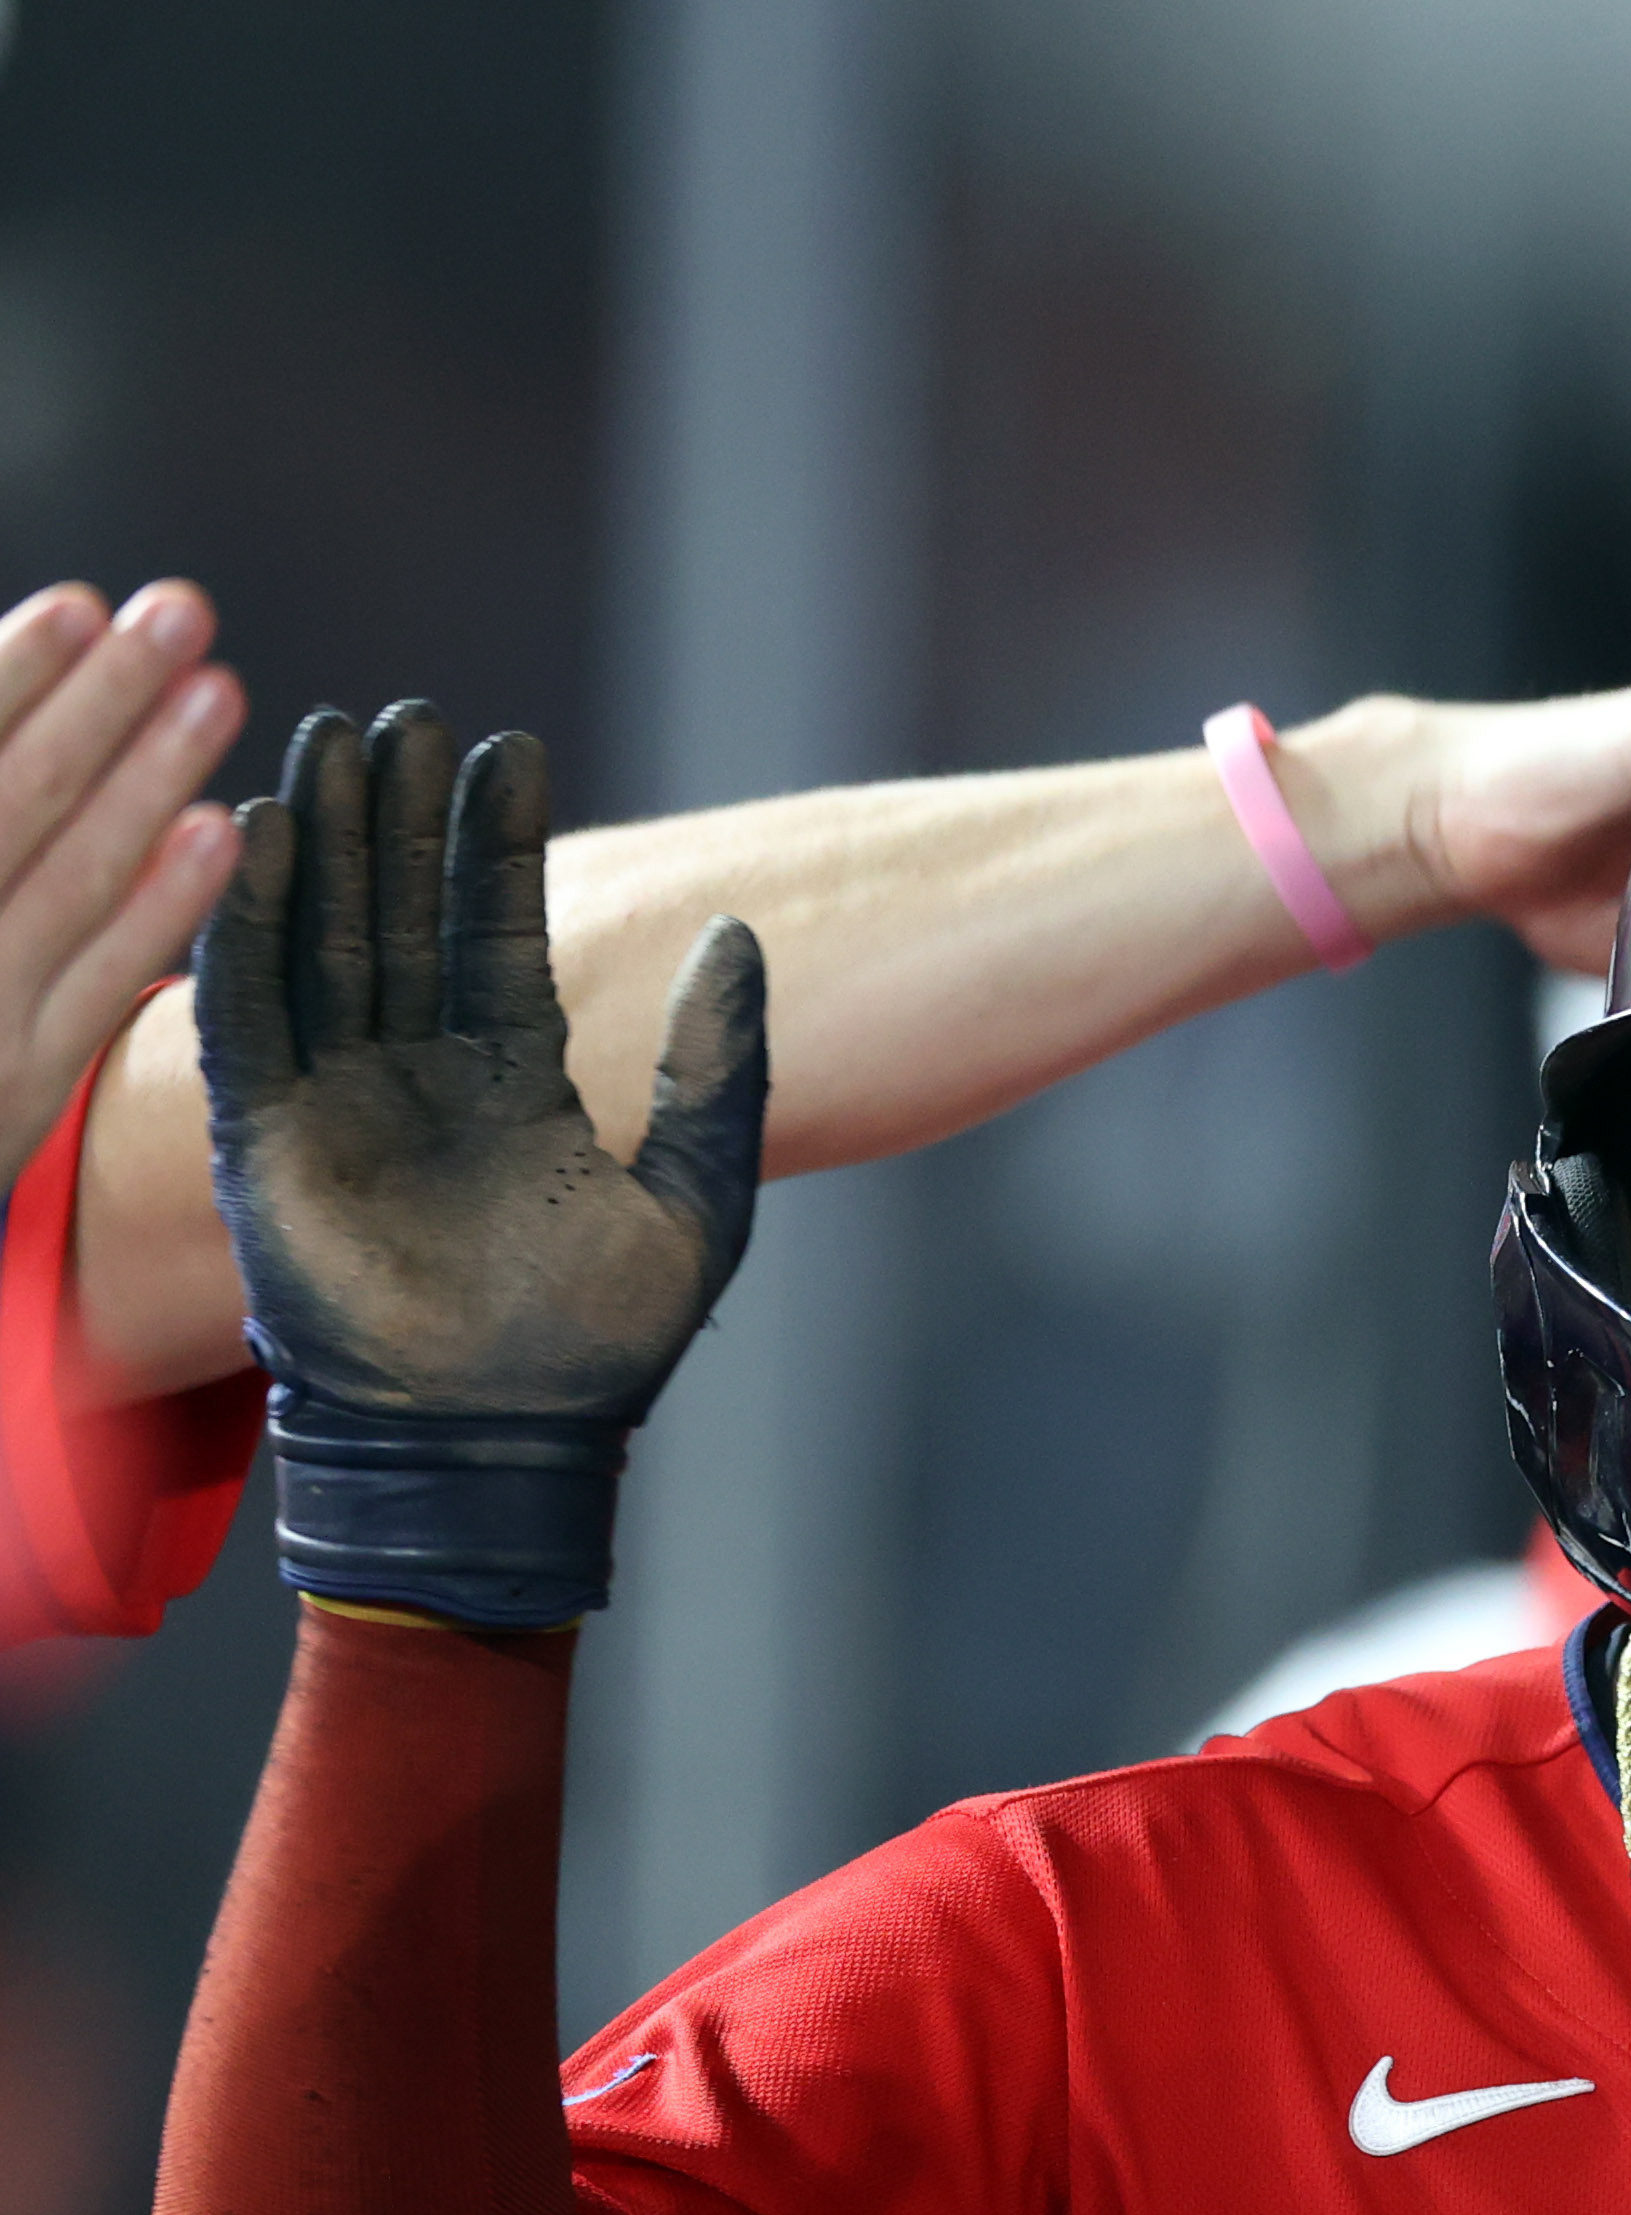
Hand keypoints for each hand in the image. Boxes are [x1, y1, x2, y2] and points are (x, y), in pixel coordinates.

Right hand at [0, 580, 244, 1175]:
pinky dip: (155, 911)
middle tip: (181, 607)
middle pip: (8, 800)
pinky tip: (221, 833)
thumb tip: (34, 691)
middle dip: (93, 701)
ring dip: (142, 778)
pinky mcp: (10, 1089)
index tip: (77, 604)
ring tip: (221, 688)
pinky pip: (92, 988)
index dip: (3, 679)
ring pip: (59, 881)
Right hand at [195, 703, 763, 1624]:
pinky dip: (248, 929)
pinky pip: (247, 1015)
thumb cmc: (605, 1346)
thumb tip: (739, 934)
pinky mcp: (268, 1141)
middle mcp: (419, 1078)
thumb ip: (720, 1068)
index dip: (494, 842)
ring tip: (328, 735)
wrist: (508, 1445)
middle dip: (398, 815)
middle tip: (402, 710)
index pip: (495, 932)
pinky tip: (262, 842)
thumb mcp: (698, 1195)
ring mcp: (339, 1102)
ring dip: (321, 842)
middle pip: (398, 914)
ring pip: (321, 941)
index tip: (505, 745)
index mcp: (513, 1083)